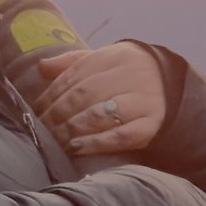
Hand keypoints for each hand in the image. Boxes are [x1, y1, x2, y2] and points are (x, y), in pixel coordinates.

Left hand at [37, 40, 169, 160]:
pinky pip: (121, 136)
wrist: (169, 84)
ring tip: (55, 139)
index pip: (75, 77)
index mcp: (113, 57)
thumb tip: (41, 67)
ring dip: (72, 128)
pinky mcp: (151, 124)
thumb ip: (70, 64)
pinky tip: (77, 148)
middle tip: (42, 129)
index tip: (36, 112)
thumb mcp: (101, 61)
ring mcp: (142, 101)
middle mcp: (130, 76)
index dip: (51, 96)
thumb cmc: (125, 74)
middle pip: (85, 95)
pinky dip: (96, 143)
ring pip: (100, 114)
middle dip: (58, 114)